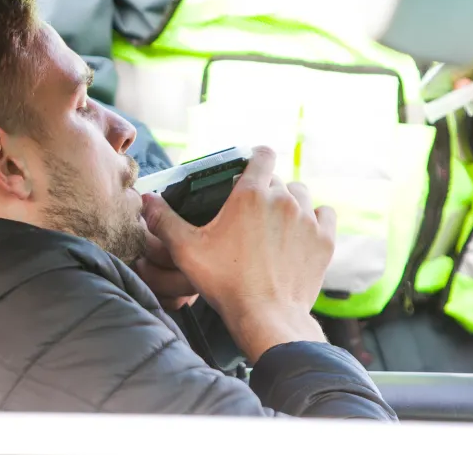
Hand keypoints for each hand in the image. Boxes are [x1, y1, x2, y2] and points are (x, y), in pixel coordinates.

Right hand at [142, 146, 336, 362]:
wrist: (267, 318)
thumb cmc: (226, 283)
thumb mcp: (187, 250)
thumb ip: (165, 220)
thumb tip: (147, 201)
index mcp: (250, 194)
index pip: (261, 155)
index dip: (255, 157)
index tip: (249, 167)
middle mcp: (283, 199)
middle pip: (278, 179)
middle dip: (266, 190)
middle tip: (251, 214)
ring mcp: (307, 220)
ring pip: (302, 194)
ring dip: (291, 203)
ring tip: (276, 223)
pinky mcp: (324, 241)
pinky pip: (325, 215)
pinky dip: (315, 219)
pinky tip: (302, 231)